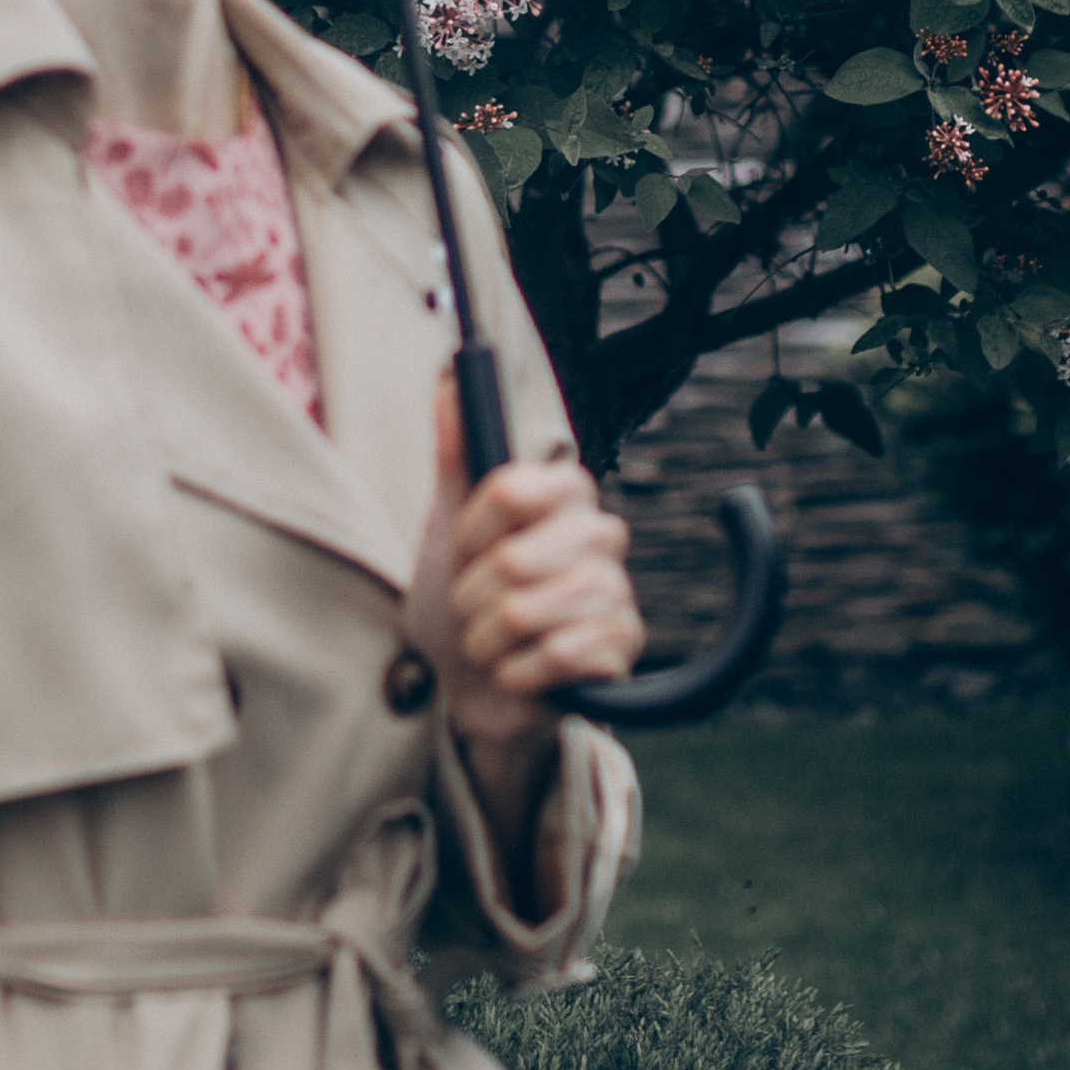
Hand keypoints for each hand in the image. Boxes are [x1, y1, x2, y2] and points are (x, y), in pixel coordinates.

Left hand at [405, 376, 643, 879]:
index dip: (470, 530)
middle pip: (513, 560)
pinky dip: (516, 673)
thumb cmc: (459, 602)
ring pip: (526, 612)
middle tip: (478, 606)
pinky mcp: (622, 648)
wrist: (472, 690)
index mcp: (564, 493)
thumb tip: (447, 379)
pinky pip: (554, 656)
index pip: (510, 489)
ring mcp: (615, 592)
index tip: (462, 550)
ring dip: (488, 640)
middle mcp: (600, 534)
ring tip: (493, 642)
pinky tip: (518, 671)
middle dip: (473, 596)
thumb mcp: (446, 526)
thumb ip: (457, 452)